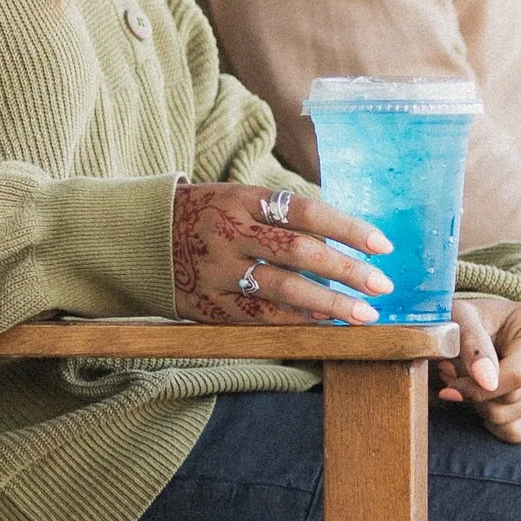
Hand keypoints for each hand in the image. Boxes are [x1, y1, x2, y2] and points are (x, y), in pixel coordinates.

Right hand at [169, 177, 392, 324]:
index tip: (382, 245)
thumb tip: (347, 239)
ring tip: (364, 314)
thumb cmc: (207, 215)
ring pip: (282, 289)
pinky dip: (296, 319)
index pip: (305, 211)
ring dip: (329, 303)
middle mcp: (229, 232)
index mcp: (241, 198)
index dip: (347, 228)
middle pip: (298, 252)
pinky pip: (260, 315)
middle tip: (382, 285)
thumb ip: (282, 216)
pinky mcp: (208, 303)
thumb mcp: (237, 199)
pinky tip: (324, 322)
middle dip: (346, 270)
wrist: (137, 239)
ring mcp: (217, 270)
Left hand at [437, 297, 520, 442]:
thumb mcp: (459, 317)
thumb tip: (487, 380)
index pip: (518, 374)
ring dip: (479, 405)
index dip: (480, 387)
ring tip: (464, 380)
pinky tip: (480, 400)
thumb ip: (471, 341)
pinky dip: (492, 423)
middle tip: (451, 372)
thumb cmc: (466, 318)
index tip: (450, 381)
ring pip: (512, 416)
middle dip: (475, 393)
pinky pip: (518, 432)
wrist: (470, 327)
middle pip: (514, 397)